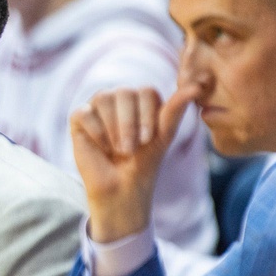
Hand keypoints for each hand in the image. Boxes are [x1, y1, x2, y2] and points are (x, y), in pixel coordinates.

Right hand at [69, 84, 199, 242]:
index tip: (148, 139)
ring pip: (103, 98)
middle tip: (130, 149)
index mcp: (142, 99)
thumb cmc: (144, 162)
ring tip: (117, 150)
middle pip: (123, 92)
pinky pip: (84, 112)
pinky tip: (101, 147)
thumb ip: (175, 110)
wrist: (121, 188)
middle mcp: (119, 98)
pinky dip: (95, 132)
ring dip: (113, 128)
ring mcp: (98, 107)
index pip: (145, 91)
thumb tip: (195, 87)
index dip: (146, 115)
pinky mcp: (79, 119)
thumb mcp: (163, 135)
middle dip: (129, 124)